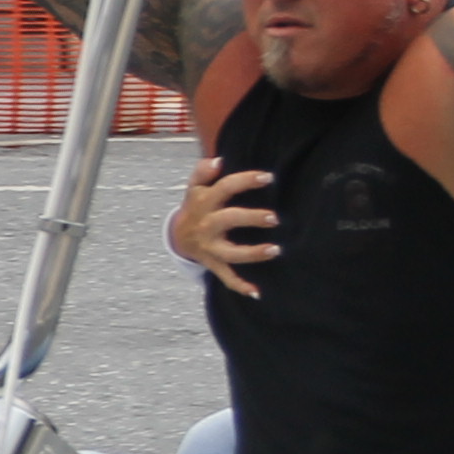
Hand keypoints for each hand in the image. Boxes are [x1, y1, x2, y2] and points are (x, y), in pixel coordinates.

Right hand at [168, 156, 279, 296]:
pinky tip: (257, 292)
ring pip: (231, 252)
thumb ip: (202, 172)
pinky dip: (240, 286)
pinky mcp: (214, 263)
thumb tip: (218, 161)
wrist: (178, 237)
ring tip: (275, 250)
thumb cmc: (195, 207)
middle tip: (274, 218)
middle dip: (251, 218)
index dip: (246, 181)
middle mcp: (207, 225)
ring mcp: (210, 247)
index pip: (225, 188)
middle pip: (229, 220)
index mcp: (204, 202)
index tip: (268, 178)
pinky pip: (226, 277)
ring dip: (253, 253)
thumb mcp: (193, 188)